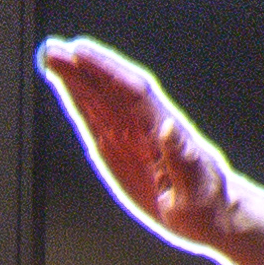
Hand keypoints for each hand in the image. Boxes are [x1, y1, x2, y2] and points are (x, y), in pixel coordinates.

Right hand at [38, 37, 263, 264]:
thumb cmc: (209, 206)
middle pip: (111, 90)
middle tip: (52, 48)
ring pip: (100, 100)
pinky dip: (78, 101)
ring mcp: (132, 135)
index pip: (132, 92)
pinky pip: (96, 120)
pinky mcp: (121, 149)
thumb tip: (167, 127)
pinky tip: (64, 85)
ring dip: (75, 79)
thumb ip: (183, 161)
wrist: (214, 216)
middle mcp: (146, 126)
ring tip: (50, 56)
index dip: (106, 70)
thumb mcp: (198, 191)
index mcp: (165, 131)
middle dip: (83, 68)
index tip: (81, 52)